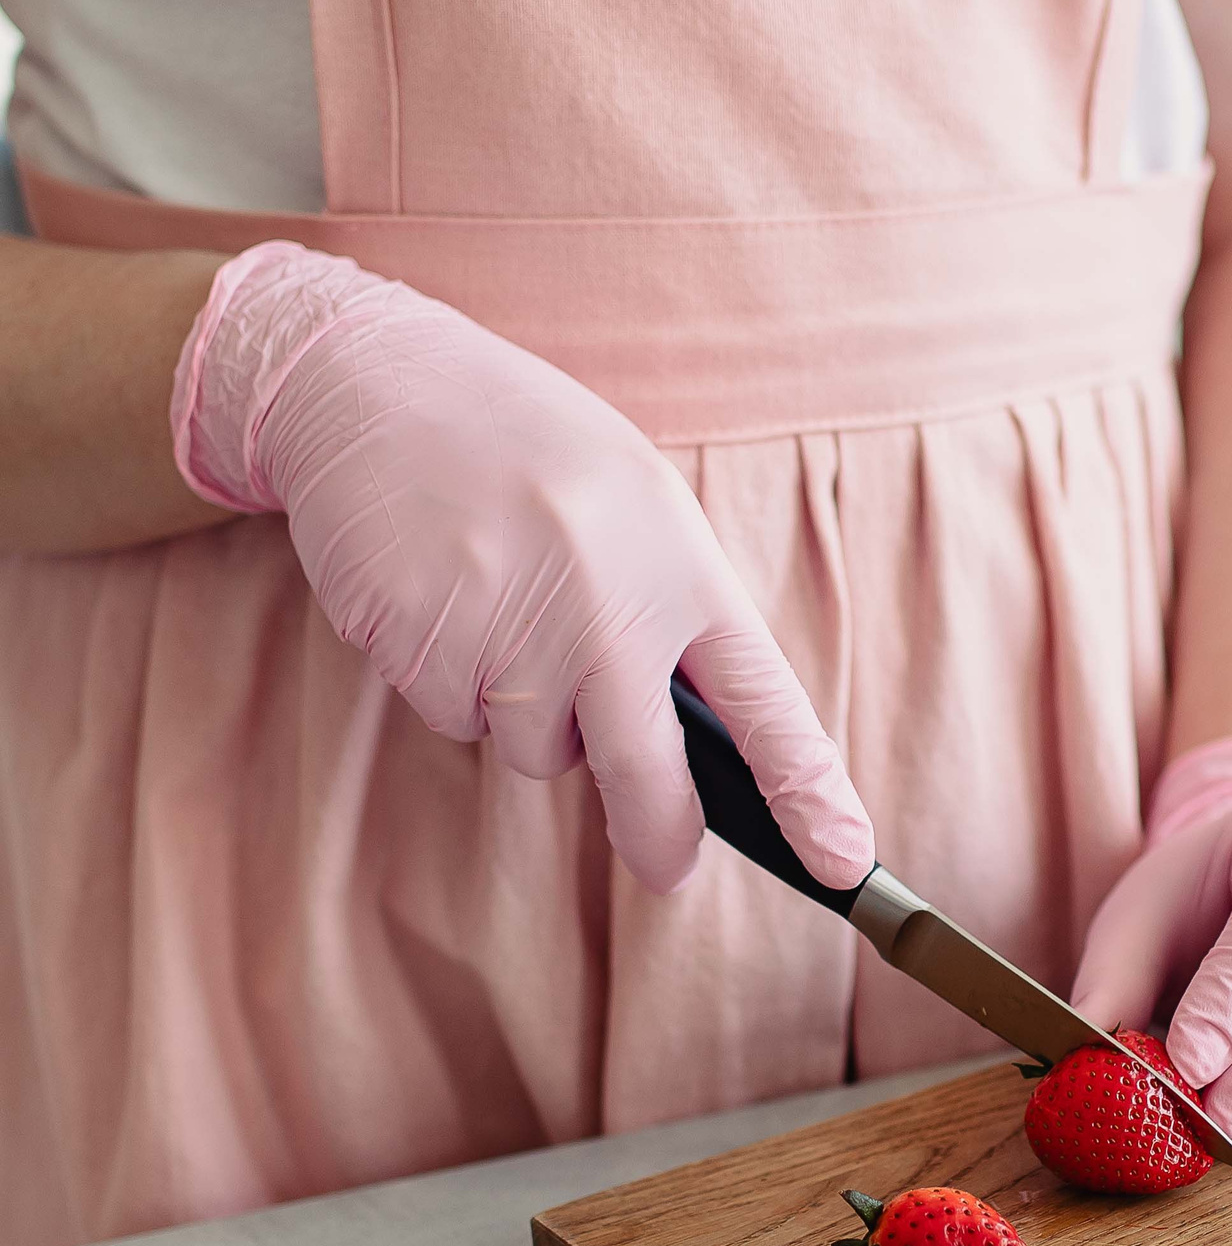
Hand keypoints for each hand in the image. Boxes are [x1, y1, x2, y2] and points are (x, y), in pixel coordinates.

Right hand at [171, 241, 870, 893]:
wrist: (373, 378)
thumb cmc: (527, 448)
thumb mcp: (636, 505)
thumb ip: (671, 614)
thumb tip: (696, 745)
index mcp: (682, 567)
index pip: (765, 705)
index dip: (809, 792)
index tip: (845, 862)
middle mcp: (606, 608)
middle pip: (647, 775)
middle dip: (660, 836)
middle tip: (666, 867)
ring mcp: (511, 631)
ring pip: (537, 752)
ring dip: (525, 712)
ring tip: (502, 600)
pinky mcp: (425, 647)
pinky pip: (455, 720)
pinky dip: (451, 682)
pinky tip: (442, 595)